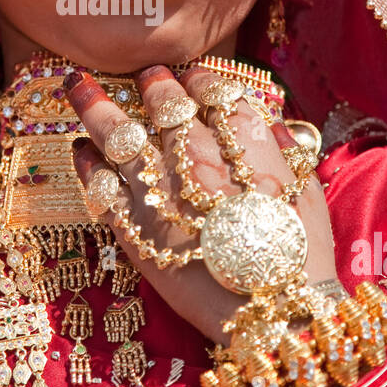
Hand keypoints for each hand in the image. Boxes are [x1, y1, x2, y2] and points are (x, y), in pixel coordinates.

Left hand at [66, 63, 338, 343]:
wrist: (276, 312)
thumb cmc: (300, 253)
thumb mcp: (308, 191)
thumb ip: (283, 151)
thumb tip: (268, 123)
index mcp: (242, 139)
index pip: (212, 90)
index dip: (198, 79)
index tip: (190, 77)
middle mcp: (196, 154)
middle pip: (163, 104)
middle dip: (151, 84)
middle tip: (144, 75)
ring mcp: (158, 190)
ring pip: (117, 135)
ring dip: (95, 105)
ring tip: (78, 86)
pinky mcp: (133, 230)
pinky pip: (100, 186)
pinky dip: (88, 164)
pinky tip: (81, 150)